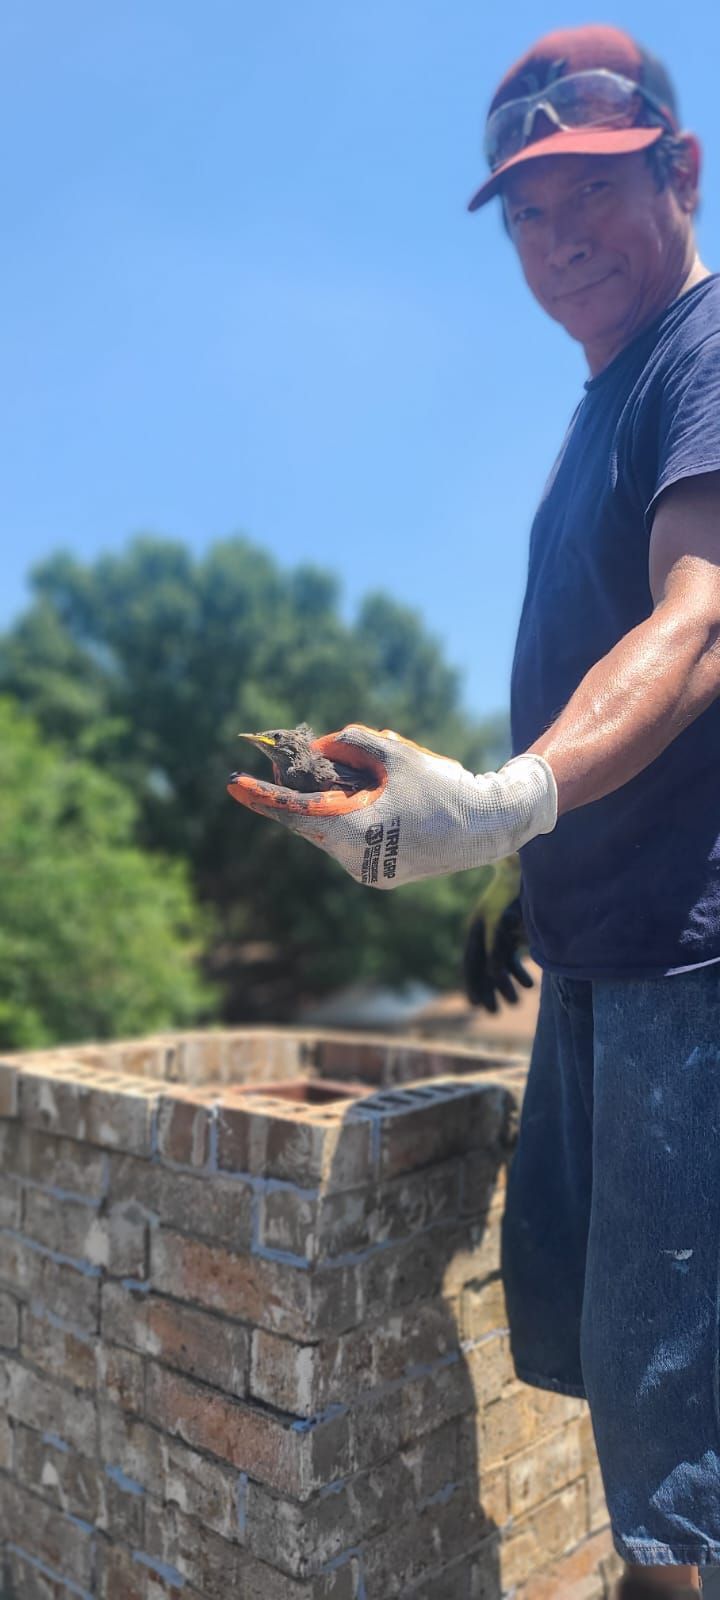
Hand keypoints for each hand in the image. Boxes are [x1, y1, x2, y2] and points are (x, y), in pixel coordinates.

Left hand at [228, 724, 556, 888]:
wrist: (489, 827)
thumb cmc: (443, 788)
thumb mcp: (396, 755)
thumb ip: (353, 743)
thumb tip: (322, 745)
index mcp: (355, 833)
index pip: (296, 813)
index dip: (263, 796)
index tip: (234, 783)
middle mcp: (356, 860)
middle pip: (314, 819)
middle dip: (305, 788)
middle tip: (290, 760)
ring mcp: (369, 872)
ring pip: (334, 829)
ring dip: (334, 802)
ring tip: (361, 776)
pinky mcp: (383, 874)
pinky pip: (354, 840)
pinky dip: (353, 817)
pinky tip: (374, 796)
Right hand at [464, 895, 534, 1012]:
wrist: (527, 866)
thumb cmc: (515, 890)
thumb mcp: (503, 918)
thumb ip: (497, 946)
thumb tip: (494, 974)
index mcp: (477, 928)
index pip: (471, 963)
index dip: (473, 985)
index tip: (475, 1005)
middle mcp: (484, 931)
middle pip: (483, 967)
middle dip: (489, 991)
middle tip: (494, 1014)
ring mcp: (498, 930)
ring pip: (498, 964)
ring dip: (506, 984)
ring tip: (516, 1003)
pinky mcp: (512, 929)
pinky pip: (511, 955)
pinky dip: (518, 970)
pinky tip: (529, 984)